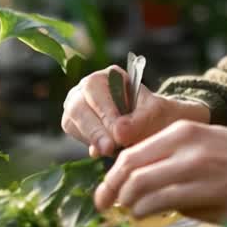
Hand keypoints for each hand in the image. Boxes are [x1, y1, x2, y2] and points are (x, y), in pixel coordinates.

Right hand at [61, 66, 210, 157]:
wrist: (154, 127)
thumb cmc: (155, 115)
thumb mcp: (155, 115)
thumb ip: (139, 122)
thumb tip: (118, 132)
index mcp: (109, 75)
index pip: (96, 89)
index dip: (105, 111)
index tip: (117, 132)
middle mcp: (89, 86)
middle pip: (78, 105)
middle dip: (95, 129)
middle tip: (109, 148)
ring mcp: (79, 104)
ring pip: (72, 120)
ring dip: (91, 138)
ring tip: (109, 151)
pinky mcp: (75, 124)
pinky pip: (74, 133)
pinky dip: (89, 143)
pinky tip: (105, 150)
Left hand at [93, 120, 226, 223]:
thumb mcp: (208, 143)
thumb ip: (174, 158)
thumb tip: (138, 185)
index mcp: (184, 131)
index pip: (131, 155)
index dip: (111, 178)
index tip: (104, 194)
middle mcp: (187, 147)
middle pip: (130, 173)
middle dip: (111, 194)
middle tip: (106, 208)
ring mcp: (199, 171)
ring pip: (144, 192)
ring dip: (131, 208)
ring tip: (133, 214)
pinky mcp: (212, 196)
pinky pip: (167, 207)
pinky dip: (151, 215)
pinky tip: (152, 217)